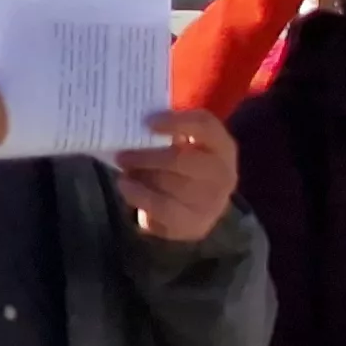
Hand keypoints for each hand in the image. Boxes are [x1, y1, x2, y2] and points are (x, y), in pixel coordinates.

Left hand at [114, 110, 238, 242]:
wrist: (203, 204)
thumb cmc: (187, 166)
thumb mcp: (186, 145)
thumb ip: (167, 134)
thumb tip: (132, 127)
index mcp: (222, 146)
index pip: (206, 126)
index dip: (177, 121)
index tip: (148, 122)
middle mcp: (223, 174)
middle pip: (182, 160)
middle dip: (147, 158)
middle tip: (122, 156)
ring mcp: (212, 203)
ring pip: (169, 186)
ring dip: (141, 177)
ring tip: (125, 173)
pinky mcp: (196, 224)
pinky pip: (162, 210)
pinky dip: (139, 197)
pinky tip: (128, 188)